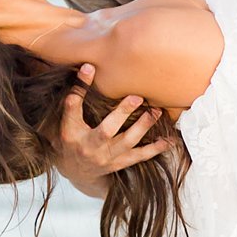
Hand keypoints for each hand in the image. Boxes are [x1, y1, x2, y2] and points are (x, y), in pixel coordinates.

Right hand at [53, 65, 171, 197]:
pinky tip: (167, 139)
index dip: (79, 90)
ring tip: (155, 111)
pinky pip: (140, 156)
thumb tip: (88, 66)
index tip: (89, 68)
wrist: (77, 169)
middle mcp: (89, 147)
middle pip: (106, 130)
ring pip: (127, 143)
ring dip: (143, 126)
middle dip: (122, 113)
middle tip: (137, 97)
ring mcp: (106, 158)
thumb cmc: (73, 138)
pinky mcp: (119, 163)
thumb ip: (77, 95)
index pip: (72, 108)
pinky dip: (155, 148)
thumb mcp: (68, 119)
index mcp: (71, 133)